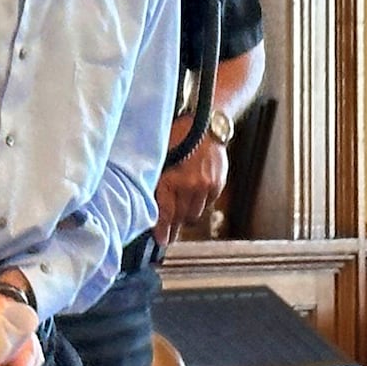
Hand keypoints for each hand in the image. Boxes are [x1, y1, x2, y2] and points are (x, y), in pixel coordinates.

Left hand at [152, 119, 228, 246]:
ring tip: (179, 213)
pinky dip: (199, 203)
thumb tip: (148, 204)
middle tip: (167, 237)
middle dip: (173, 227)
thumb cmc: (178, 136)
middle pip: (180, 217)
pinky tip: (193, 196)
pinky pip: (207, 204)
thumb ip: (156, 180)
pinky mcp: (218, 184)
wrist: (207, 124)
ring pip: (194, 214)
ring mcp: (206, 186)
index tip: (160, 241)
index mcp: (172, 178)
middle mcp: (190, 185)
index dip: (161, 229)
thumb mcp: (160, 156)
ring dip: (186, 215)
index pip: (165, 212)